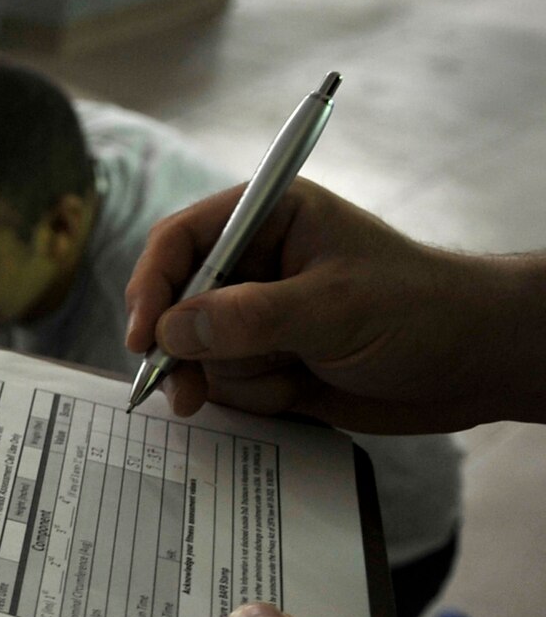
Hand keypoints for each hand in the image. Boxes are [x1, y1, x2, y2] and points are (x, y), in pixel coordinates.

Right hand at [125, 180, 545, 432]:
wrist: (473, 366)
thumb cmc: (420, 313)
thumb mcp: (333, 309)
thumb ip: (248, 319)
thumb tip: (170, 331)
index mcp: (271, 218)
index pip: (182, 240)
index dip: (152, 285)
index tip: (143, 336)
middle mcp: (256, 264)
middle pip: (176, 303)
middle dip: (182, 349)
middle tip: (184, 391)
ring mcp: (259, 316)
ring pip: (197, 353)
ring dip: (232, 378)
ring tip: (287, 381)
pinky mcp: (267, 361)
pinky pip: (224, 385)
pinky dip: (250, 398)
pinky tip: (296, 392)